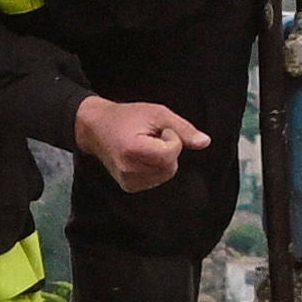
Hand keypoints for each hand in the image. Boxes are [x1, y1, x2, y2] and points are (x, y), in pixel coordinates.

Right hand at [67, 93, 207, 195]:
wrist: (96, 129)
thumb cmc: (126, 117)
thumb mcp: (157, 113)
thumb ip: (183, 129)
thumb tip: (205, 142)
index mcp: (132, 151)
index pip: (169, 154)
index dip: (172, 139)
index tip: (159, 130)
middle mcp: (128, 171)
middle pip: (170, 167)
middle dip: (168, 150)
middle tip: (151, 137)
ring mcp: (128, 182)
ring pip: (165, 174)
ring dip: (163, 160)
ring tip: (145, 146)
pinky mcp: (129, 187)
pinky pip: (156, 179)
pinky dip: (156, 167)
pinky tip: (142, 156)